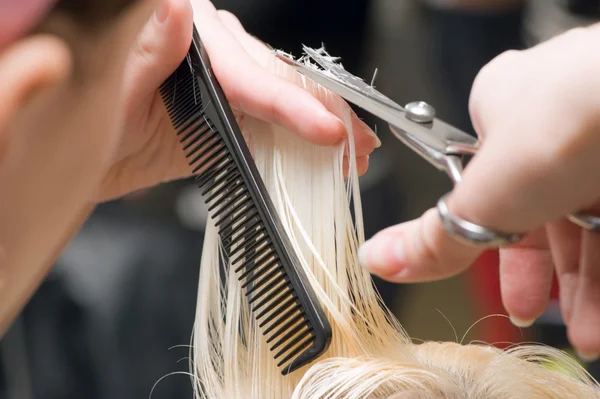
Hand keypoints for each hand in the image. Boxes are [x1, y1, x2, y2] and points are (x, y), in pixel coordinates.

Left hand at [98, 0, 378, 200]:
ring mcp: (226, 88)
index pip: (250, 73)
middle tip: (358, 142)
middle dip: (326, 114)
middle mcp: (215, 56)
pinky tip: (323, 156)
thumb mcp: (113, 87)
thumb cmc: (89, 119)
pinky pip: (271, 126)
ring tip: (355, 150)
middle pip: (280, 81)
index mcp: (190, 39)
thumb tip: (179, 8)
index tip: (328, 131)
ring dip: (324, 125)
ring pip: (285, 101)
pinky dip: (300, 143)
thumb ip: (151, 49)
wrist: (84, 157)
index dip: (292, 104)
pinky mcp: (228, 117)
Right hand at [359, 24, 599, 359]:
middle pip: (540, 212)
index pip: (486, 188)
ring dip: (585, 288)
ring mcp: (599, 140)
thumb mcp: (484, 196)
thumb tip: (379, 259)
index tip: (500, 287)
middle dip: (539, 278)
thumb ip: (434, 237)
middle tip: (536, 315)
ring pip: (587, 223)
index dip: (487, 246)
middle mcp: (552, 120)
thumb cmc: (566, 120)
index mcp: (502, 112)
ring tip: (589, 336)